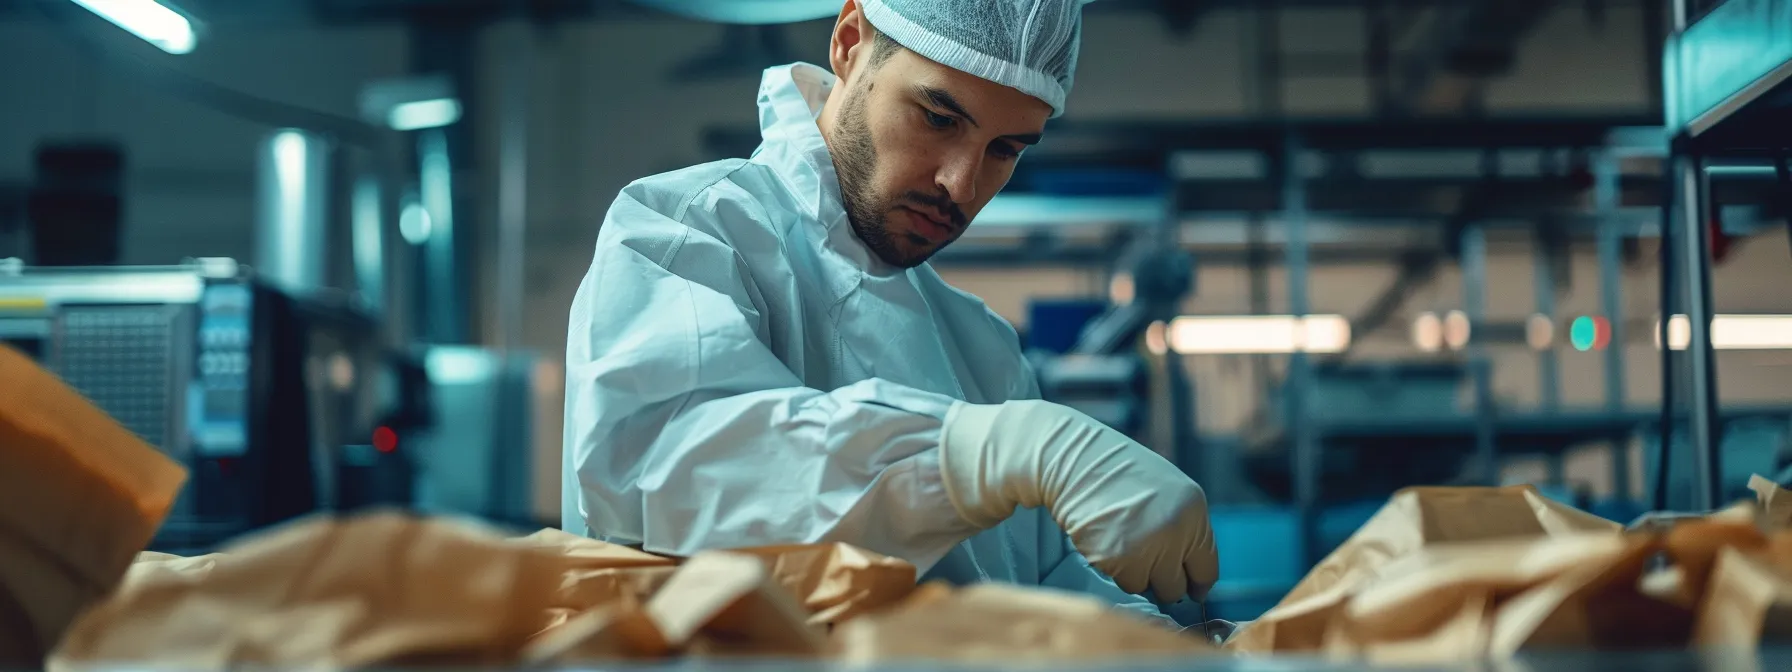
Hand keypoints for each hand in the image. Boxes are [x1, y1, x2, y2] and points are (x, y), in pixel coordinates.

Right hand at [939, 400, 1217, 602]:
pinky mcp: (1119, 558)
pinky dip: (1115, 568)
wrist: (1076, 460)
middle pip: (1178, 586)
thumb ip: (1184, 527)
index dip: (1197, 582)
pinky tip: (1106, 539)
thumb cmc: (1119, 472)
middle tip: (1147, 565)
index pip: (1207, 566)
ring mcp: (1148, 546)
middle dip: (1164, 582)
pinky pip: (1124, 582)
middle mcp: (1177, 531)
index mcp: (1194, 511)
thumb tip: (1190, 574)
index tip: (1193, 591)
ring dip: (1137, 573)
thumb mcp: (1168, 490)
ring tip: (1121, 540)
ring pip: (1149, 587)